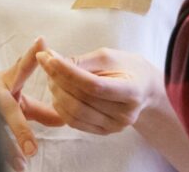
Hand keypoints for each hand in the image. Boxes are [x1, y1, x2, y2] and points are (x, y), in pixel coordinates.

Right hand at [0, 37, 63, 170]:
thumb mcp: (15, 101)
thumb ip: (38, 111)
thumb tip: (63, 120)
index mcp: (4, 81)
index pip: (20, 68)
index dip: (30, 56)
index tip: (42, 42)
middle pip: (6, 109)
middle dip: (19, 129)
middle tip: (32, 148)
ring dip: (6, 149)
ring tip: (21, 165)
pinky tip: (7, 166)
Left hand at [37, 47, 160, 135]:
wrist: (143, 89)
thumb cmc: (125, 67)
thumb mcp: (108, 56)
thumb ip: (82, 61)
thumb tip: (52, 59)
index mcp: (132, 91)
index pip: (93, 85)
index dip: (68, 72)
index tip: (49, 56)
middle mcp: (125, 114)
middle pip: (82, 100)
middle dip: (57, 79)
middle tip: (46, 61)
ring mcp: (114, 127)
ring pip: (75, 113)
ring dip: (56, 92)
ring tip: (50, 75)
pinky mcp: (104, 132)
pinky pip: (74, 122)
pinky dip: (60, 106)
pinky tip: (57, 91)